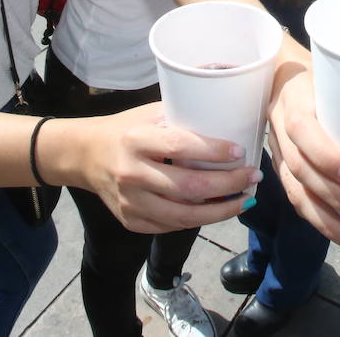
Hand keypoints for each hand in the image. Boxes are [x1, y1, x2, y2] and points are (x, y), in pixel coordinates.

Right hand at [76, 102, 256, 234]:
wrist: (86, 155)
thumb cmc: (127, 129)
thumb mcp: (150, 114)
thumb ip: (183, 117)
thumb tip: (229, 116)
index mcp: (136, 139)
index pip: (181, 147)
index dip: (214, 151)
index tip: (240, 151)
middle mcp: (131, 173)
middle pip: (188, 187)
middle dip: (228, 185)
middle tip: (253, 177)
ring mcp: (130, 201)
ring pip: (184, 215)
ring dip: (221, 211)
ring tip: (245, 200)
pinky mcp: (131, 220)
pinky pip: (172, 226)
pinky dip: (199, 219)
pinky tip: (218, 210)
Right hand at [267, 67, 339, 253]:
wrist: (283, 75)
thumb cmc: (325, 79)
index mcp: (296, 100)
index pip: (303, 130)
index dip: (326, 156)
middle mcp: (281, 128)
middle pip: (301, 170)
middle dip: (338, 198)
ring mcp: (278, 152)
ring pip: (297, 193)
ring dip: (330, 222)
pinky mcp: (282, 170)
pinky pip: (297, 201)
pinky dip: (320, 222)